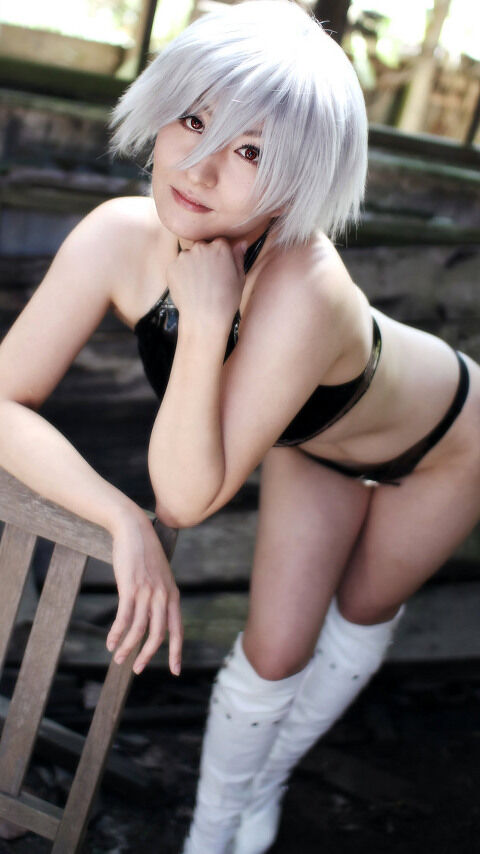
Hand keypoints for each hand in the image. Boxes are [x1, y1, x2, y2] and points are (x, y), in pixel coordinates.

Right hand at [106, 510, 182, 675]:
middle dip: (147, 655)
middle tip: (137, 669)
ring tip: (118, 659)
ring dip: (127, 647)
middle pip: (158, 635)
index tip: (176, 671)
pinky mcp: (130, 588)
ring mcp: (147, 592)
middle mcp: (163, 596)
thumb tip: (154, 615)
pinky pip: (124, 618)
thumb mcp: (160, 575)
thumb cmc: (145, 553)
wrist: (134, 529)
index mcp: (173, 595)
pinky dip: (116, 633)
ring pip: (139, 629)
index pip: (178, 629)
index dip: (177, 652)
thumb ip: (160, 595)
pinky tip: (110, 643)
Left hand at [165, 237, 246, 327]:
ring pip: (189, 256)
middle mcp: (201, 247)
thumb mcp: (239, 278)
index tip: (220, 267)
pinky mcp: (172, 267)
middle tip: (209, 277)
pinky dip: (181, 274)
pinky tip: (189, 288)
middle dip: (205, 258)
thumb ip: (238, 257)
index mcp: (220, 247)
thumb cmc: (226, 301)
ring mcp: (185, 256)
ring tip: (198, 285)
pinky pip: (177, 267)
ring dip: (192, 265)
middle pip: (202, 247)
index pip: (219, 242)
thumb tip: (241, 243)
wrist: (204, 318)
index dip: (220, 255)